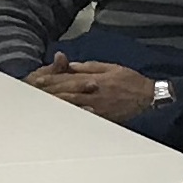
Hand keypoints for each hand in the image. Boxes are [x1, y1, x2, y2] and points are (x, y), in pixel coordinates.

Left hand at [28, 59, 156, 121]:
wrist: (148, 97)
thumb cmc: (129, 80)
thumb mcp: (110, 67)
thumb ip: (89, 67)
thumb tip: (71, 65)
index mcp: (94, 79)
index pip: (68, 79)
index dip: (52, 80)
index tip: (38, 80)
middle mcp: (93, 94)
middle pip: (66, 93)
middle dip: (49, 93)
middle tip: (34, 93)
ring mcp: (96, 107)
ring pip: (72, 106)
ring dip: (56, 104)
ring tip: (41, 105)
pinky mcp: (101, 118)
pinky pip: (83, 118)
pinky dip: (71, 117)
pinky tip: (60, 118)